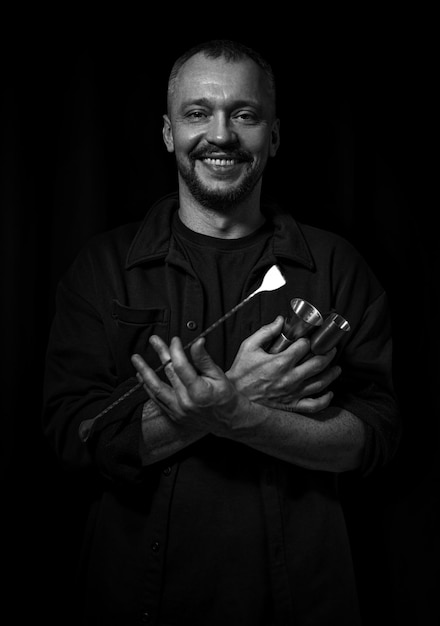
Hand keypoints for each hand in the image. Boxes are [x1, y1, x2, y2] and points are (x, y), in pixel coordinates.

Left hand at [131, 335, 246, 433]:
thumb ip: (204, 360)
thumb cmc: (226, 398)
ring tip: (136, 360)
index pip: (181, 366)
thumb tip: (197, 342)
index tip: (175, 340)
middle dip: (161, 353)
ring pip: (156, 388)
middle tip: (154, 340)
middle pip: (169, 372)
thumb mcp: (219, 376)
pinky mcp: (175, 416)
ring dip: (145, 372)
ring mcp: (179, 411)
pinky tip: (142, 377)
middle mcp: (186, 403)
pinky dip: (148, 388)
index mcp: (199, 392)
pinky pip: (157, 400)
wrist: (230, 422)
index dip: (176, 350)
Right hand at [226, 316, 340, 413]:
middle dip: (328, 353)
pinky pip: (314, 405)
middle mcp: (290, 378)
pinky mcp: (291, 405)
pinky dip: (325, 399)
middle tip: (331, 348)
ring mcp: (292, 393)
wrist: (234, 397)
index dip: (309, 340)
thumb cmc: (240, 372)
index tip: (310, 338)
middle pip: (318, 363)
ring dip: (332, 373)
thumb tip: (280, 320)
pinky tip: (329, 393)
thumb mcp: (248, 347)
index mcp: (280, 362)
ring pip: (320, 383)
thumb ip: (265, 332)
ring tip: (336, 367)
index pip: (304, 347)